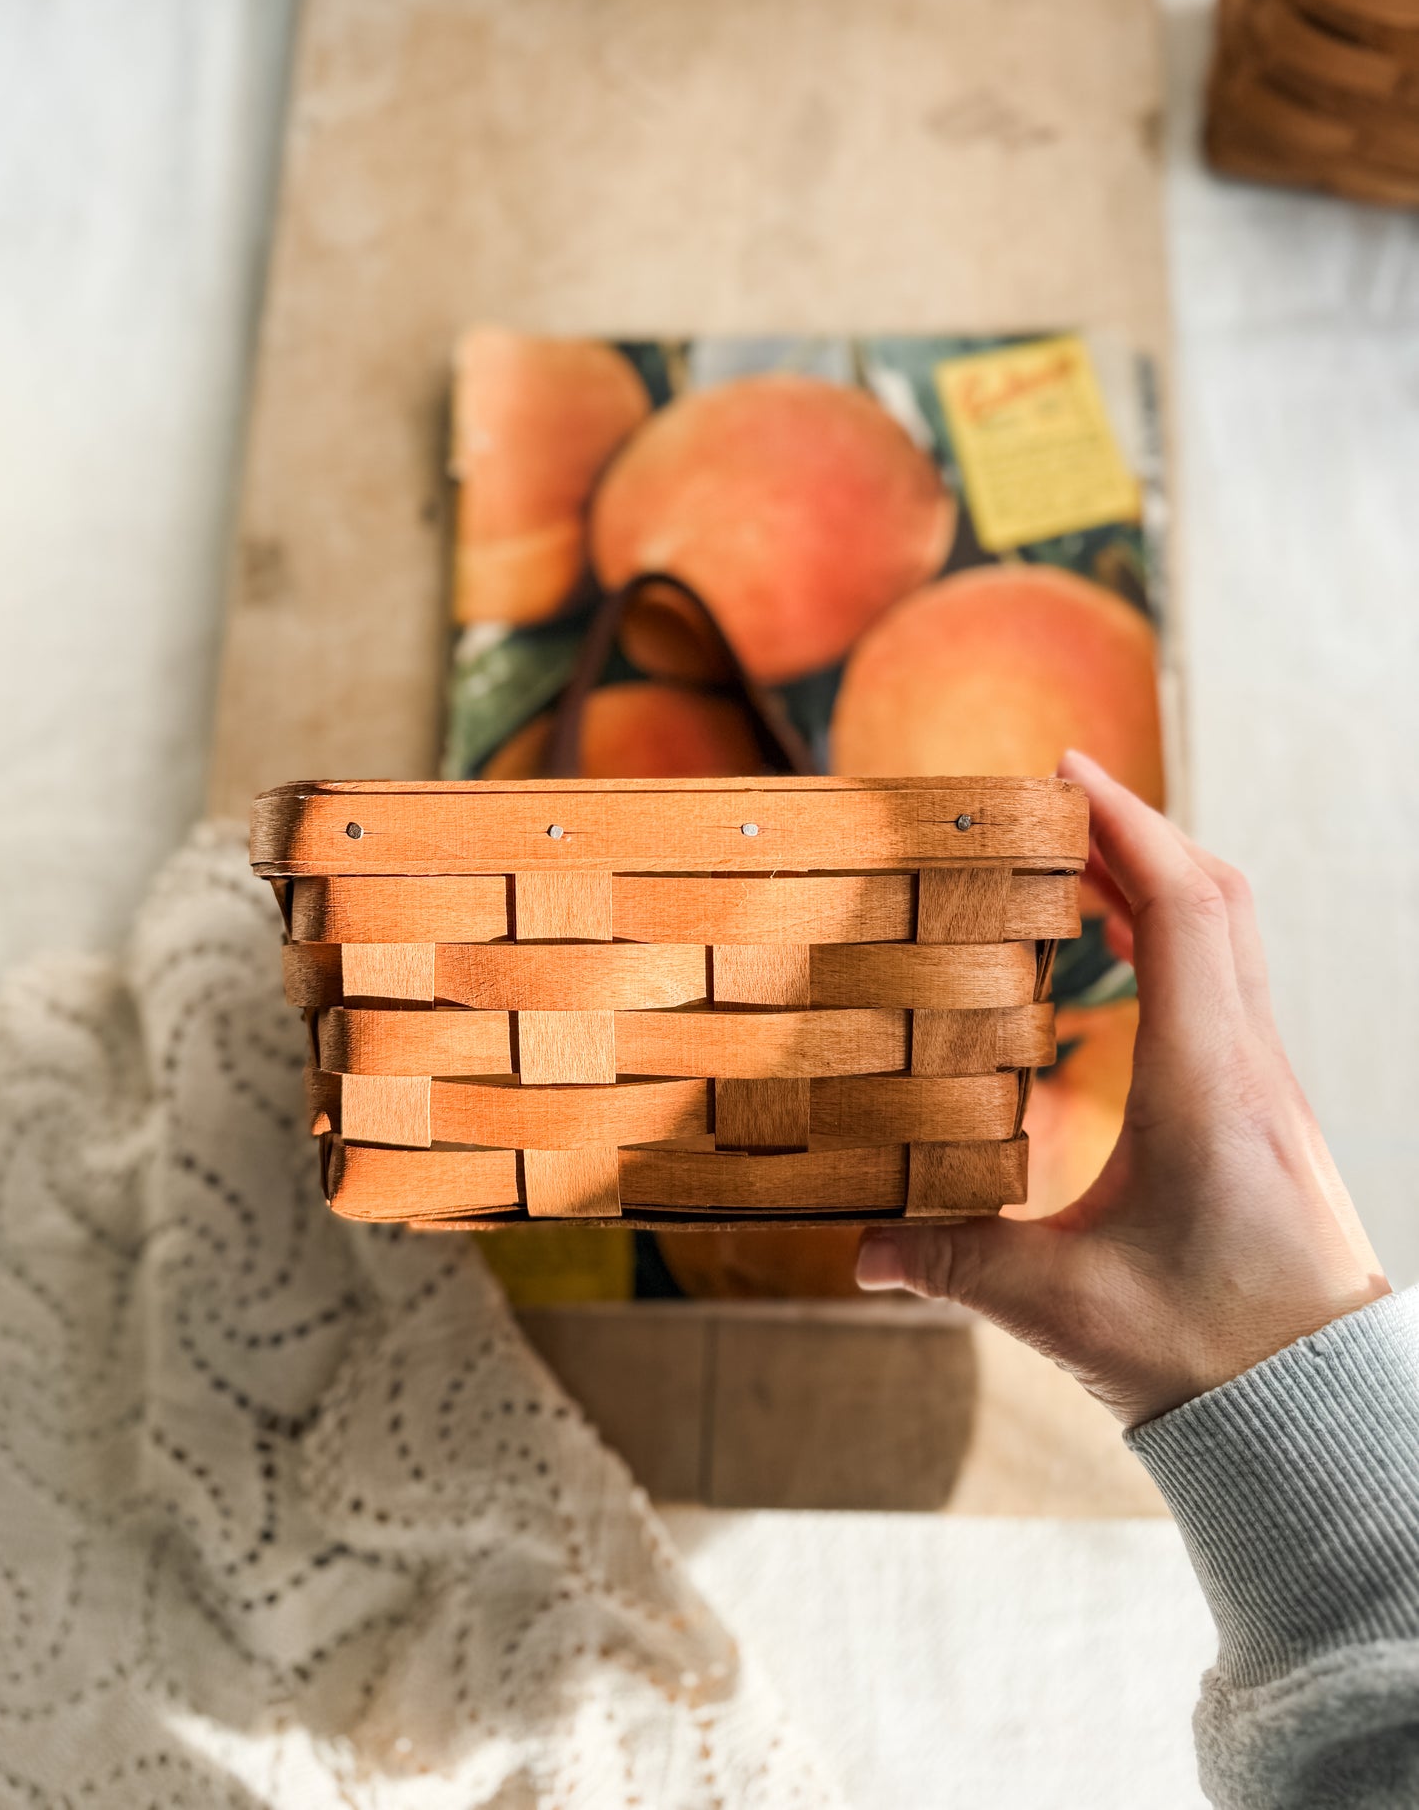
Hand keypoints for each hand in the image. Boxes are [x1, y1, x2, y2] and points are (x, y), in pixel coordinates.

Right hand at [856, 749, 1389, 1426]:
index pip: (1180, 907)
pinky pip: (1226, 982)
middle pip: (1214, 896)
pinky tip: (1120, 963)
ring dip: (1156, 880)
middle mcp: (1248, 1065)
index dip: (1125, 822)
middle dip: (1133, 830)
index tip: (1065, 767)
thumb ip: (953, 1264)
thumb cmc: (1212, 1352)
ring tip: (1073, 863)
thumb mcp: (1063, 1306)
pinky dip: (1174, 937)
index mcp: (1205, 1083)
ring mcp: (1267, 1084)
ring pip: (1229, 935)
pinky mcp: (1265, 1110)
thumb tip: (860, 1251)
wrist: (1319, 1411)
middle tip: (1050, 802)